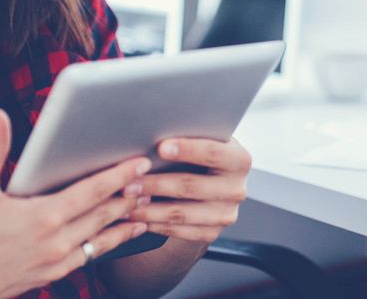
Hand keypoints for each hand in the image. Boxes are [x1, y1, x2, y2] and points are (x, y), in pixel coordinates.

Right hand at [0, 109, 151, 298]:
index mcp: (43, 216)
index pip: (92, 191)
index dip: (120, 175)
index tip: (140, 162)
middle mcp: (56, 241)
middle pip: (105, 213)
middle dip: (130, 194)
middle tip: (152, 177)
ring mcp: (57, 261)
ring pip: (102, 236)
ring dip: (125, 219)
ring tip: (146, 204)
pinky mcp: (53, 275)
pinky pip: (91, 255)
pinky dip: (110, 241)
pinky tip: (121, 233)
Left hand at [128, 137, 251, 242]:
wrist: (214, 181)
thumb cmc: (201, 154)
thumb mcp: (204, 140)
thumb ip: (189, 136)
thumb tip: (152, 134)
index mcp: (240, 160)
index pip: (213, 153)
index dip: (187, 149)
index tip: (160, 147)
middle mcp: (237, 189)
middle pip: (191, 186)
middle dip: (156, 183)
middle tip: (129, 182)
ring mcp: (226, 214)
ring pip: (181, 213)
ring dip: (149, 208)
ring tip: (126, 202)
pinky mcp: (213, 233)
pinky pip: (179, 231)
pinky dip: (155, 224)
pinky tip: (137, 217)